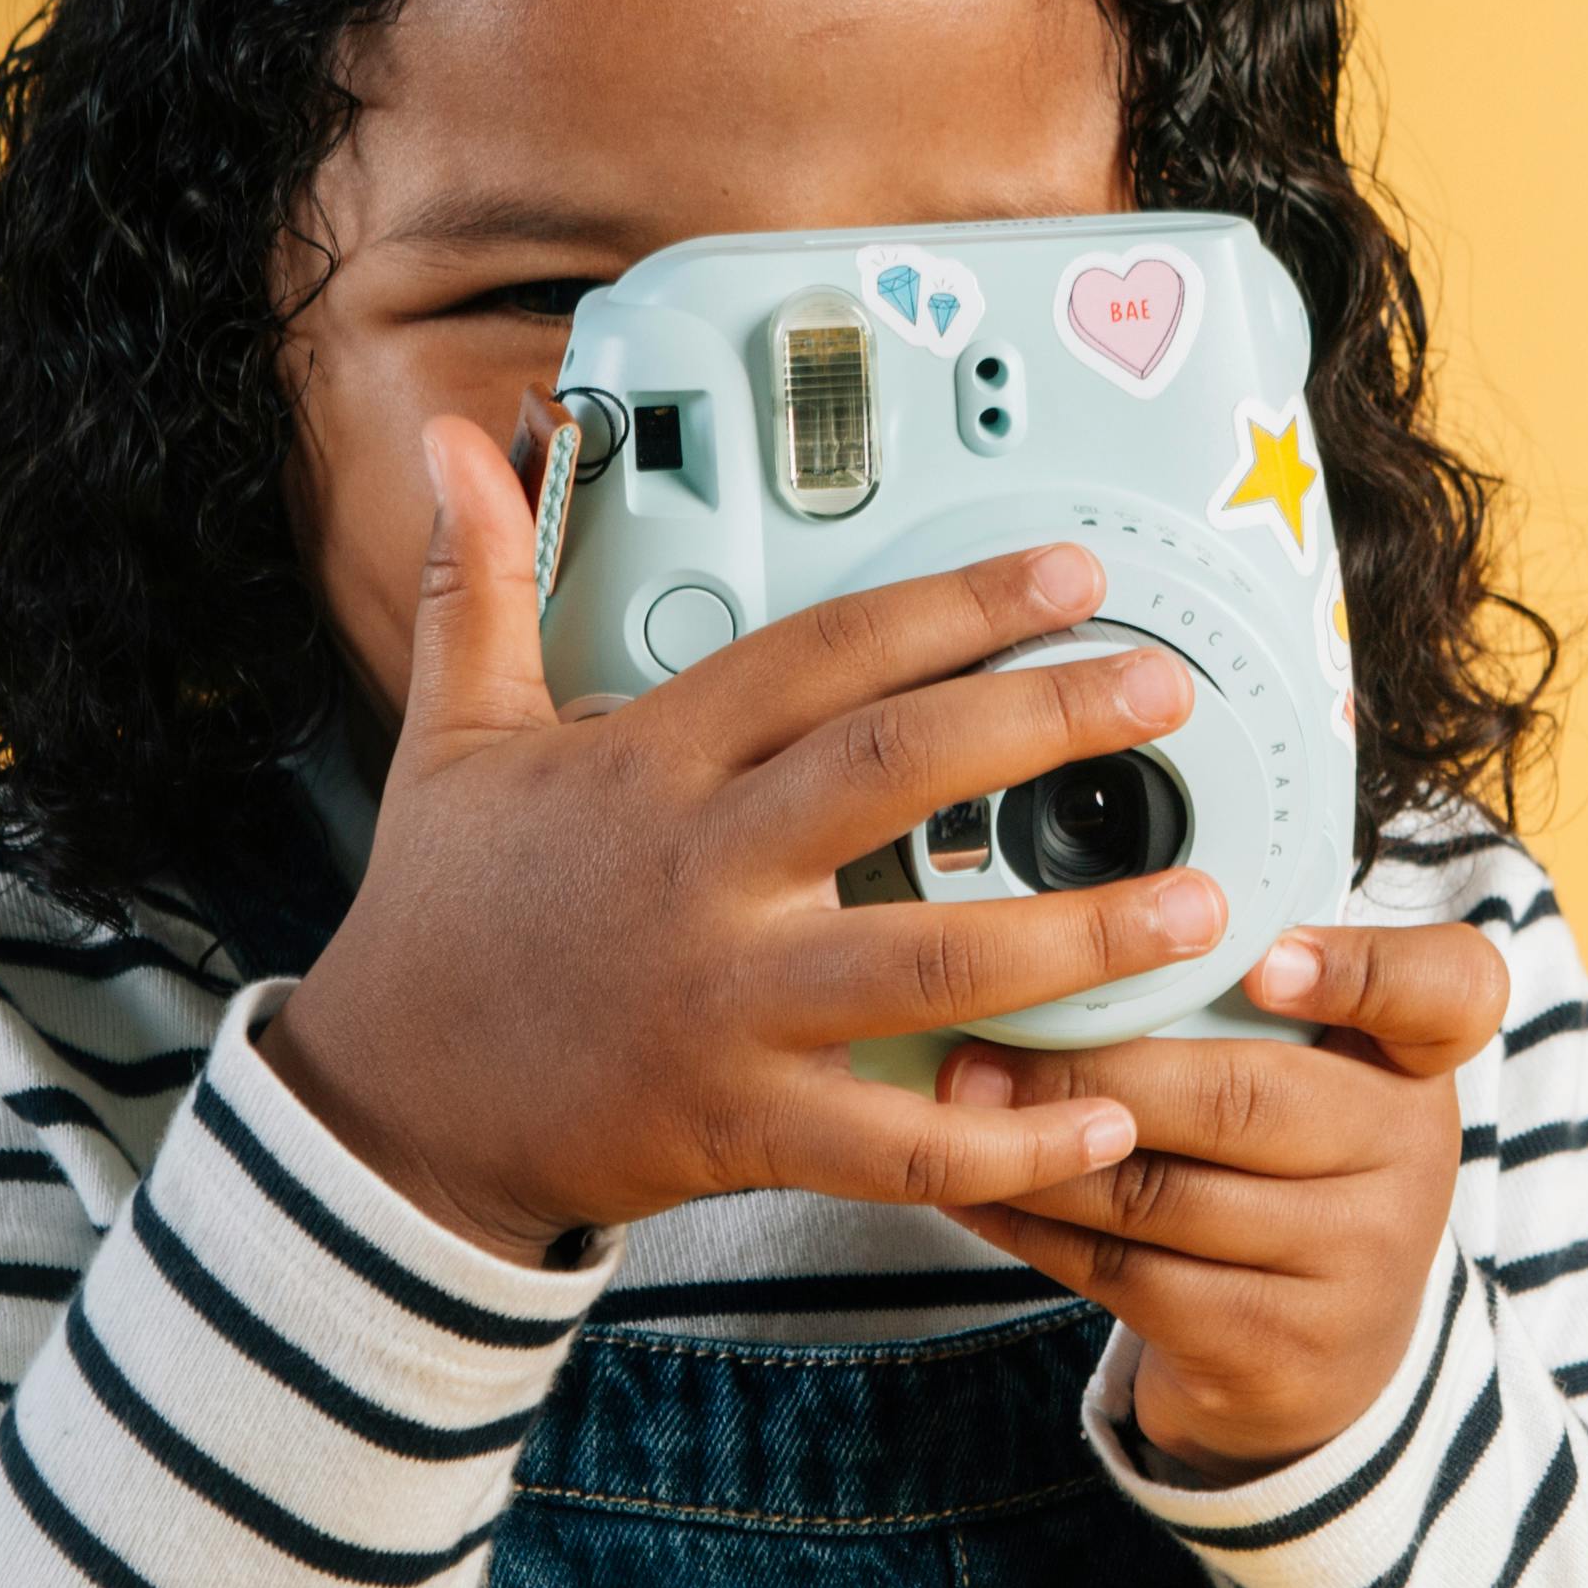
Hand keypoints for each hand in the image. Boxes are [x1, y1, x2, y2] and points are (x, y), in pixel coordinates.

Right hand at [256, 415, 1223, 1263]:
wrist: (388, 1109)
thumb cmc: (443, 920)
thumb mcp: (453, 736)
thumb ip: (480, 584)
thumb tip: (464, 440)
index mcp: (648, 766)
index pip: (820, 655)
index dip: (951, 604)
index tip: (1065, 572)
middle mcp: (698, 874)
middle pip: (894, 775)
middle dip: (1045, 724)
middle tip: (1163, 692)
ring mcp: (725, 1006)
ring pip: (928, 963)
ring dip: (1080, 935)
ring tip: (1199, 901)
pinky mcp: (740, 1126)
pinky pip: (900, 1147)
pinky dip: (1013, 1142)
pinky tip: (1111, 1114)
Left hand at [935, 919, 1511, 1476]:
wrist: (1326, 1362)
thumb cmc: (1291, 1177)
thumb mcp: (1311, 1081)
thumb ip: (1236, 1006)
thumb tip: (1073, 933)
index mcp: (1417, 1065)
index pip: (1448, 992)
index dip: (1361, 970)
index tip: (1267, 961)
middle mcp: (1408, 1159)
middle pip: (1243, 1098)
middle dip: (1094, 1067)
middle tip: (987, 1040)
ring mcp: (1353, 1264)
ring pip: (1164, 1195)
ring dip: (1040, 1152)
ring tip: (961, 1106)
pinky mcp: (1279, 1349)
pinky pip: (1131, 1276)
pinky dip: (1040, 1230)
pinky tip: (982, 1192)